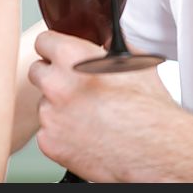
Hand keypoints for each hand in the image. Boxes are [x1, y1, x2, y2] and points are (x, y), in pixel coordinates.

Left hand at [28, 30, 177, 181]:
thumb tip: (105, 45)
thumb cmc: (147, 108)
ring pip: (44, 104)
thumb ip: (109, 48)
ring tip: (88, 114)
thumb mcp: (133, 62)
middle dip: (53, 76)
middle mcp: (55, 84)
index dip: (55, 48)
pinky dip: (62, 133)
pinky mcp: (49, 142)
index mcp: (72, 57)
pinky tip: (85, 133)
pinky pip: (47, 132)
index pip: (43, 41)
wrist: (154, 150)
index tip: (59, 55)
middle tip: (75, 86)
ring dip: (59, 107)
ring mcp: (50, 116)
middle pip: (37, 71)